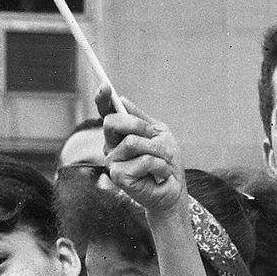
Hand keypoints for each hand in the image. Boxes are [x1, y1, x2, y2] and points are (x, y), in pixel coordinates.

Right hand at [97, 92, 186, 216]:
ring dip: (157, 151)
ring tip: (162, 162)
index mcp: (120, 135)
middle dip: (138, 125)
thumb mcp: (159, 134)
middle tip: (154, 135)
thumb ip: (141, 119)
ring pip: (133, 142)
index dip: (103, 99)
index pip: (107, 113)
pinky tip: (159, 175)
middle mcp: (112, 147)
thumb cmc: (166, 162)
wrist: (173, 189)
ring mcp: (113, 162)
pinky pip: (143, 160)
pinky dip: (159, 165)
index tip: (105, 86)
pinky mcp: (118, 176)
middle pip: (112, 122)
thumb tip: (122, 100)